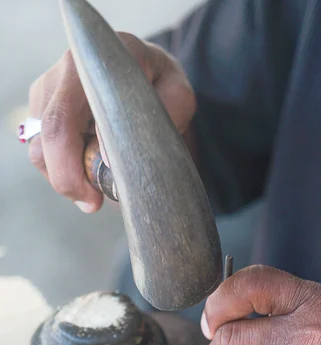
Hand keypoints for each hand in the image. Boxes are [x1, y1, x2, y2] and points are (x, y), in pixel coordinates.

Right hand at [28, 34, 194, 211]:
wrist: (148, 73)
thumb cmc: (163, 89)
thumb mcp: (178, 98)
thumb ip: (156, 118)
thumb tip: (105, 155)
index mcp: (101, 62)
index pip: (75, 112)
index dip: (80, 157)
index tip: (106, 185)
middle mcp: (68, 69)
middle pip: (50, 132)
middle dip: (67, 178)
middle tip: (93, 204)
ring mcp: (48, 88)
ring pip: (40, 148)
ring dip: (65, 178)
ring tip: (94, 193)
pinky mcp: (40, 109)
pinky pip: (40, 152)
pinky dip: (61, 172)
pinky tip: (86, 177)